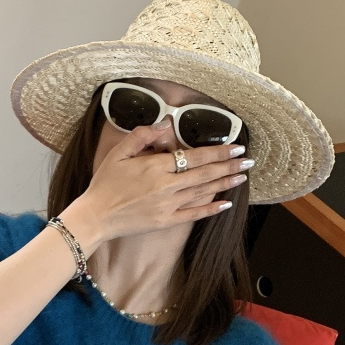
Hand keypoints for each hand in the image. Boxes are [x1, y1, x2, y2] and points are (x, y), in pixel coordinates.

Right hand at [62, 125, 250, 248]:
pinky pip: (194, 214)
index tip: (235, 147)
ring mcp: (168, 206)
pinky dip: (211, 209)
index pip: (195, 157)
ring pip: (203, 192)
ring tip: (242, 177)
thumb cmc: (104, 184)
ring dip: (225, 184)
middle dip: (229, 166)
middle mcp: (167, 187)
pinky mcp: (166, 221)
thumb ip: (142, 135)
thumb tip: (165, 122)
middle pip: (205, 174)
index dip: (218, 151)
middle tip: (248, 161)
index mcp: (156, 167)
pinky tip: (226, 203)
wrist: (96, 217)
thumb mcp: (118, 153)